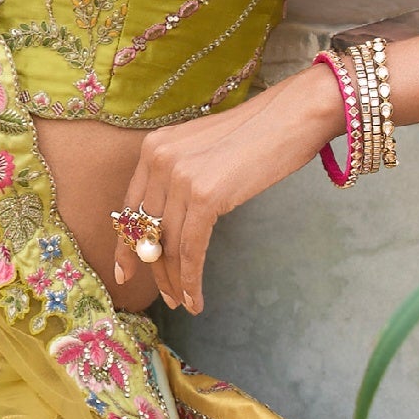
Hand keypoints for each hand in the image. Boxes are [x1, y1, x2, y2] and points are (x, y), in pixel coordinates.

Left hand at [107, 68, 342, 315]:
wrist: (293, 115)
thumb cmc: (259, 135)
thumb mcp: (205, 152)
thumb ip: (182, 180)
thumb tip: (168, 228)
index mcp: (154, 147)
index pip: (130, 206)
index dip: (126, 245)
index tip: (124, 272)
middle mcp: (159, 160)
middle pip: (146, 230)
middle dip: (154, 270)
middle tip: (166, 297)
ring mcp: (180, 177)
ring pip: (167, 245)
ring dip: (175, 281)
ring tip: (184, 303)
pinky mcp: (205, 195)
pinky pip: (190, 249)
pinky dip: (191, 279)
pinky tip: (196, 298)